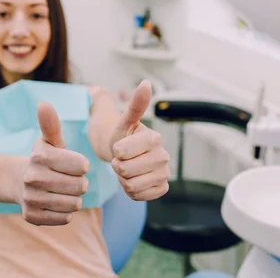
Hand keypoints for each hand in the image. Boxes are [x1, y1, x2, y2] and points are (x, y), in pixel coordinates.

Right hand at [20, 102, 89, 225]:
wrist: (18, 182)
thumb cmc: (45, 159)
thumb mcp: (50, 142)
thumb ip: (51, 125)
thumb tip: (43, 104)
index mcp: (40, 156)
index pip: (81, 166)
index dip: (82, 166)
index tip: (76, 164)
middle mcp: (32, 177)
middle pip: (80, 186)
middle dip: (81, 183)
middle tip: (71, 180)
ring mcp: (30, 198)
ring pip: (74, 204)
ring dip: (75, 198)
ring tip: (66, 191)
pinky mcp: (32, 216)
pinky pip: (65, 218)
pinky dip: (66, 212)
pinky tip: (57, 202)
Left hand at [110, 80, 169, 200]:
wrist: (125, 153)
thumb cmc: (122, 135)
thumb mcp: (124, 120)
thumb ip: (135, 105)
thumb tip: (146, 83)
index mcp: (154, 138)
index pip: (122, 152)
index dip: (115, 152)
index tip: (119, 147)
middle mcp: (164, 156)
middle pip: (126, 171)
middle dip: (117, 167)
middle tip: (121, 160)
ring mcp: (164, 173)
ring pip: (132, 185)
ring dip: (123, 180)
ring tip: (127, 170)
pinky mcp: (162, 188)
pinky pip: (140, 196)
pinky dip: (131, 191)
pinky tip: (133, 180)